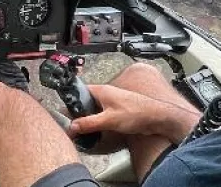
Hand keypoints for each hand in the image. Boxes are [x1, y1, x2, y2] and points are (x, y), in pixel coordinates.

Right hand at [69, 84, 200, 140]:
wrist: (157, 118)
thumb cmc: (136, 113)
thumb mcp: (108, 120)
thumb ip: (89, 123)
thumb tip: (72, 126)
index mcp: (102, 90)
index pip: (80, 91)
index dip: (70, 100)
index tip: (63, 112)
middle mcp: (107, 94)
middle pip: (86, 101)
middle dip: (79, 112)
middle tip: (72, 124)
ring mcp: (113, 102)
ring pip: (95, 109)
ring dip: (89, 118)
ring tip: (82, 128)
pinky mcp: (119, 111)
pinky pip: (103, 115)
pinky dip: (98, 121)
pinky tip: (97, 130)